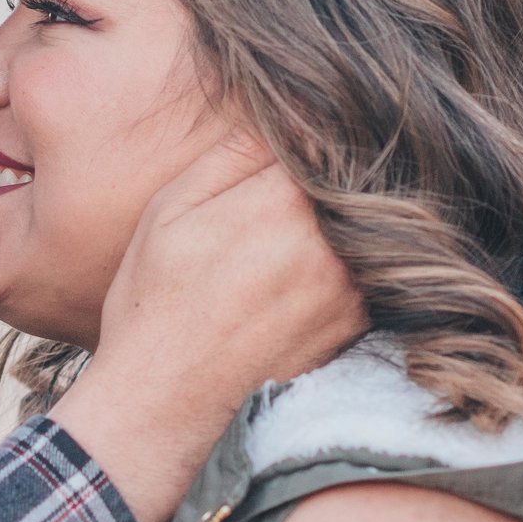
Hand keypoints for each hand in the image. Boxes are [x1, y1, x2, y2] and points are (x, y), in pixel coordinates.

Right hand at [50, 139, 364, 521]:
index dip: (310, 132)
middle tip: (290, 190)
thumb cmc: (155, 306)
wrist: (166, 406)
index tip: (297, 135)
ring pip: (365, 226)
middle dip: (331, 175)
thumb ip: (230, 157)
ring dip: (343, 220)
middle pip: (353, 180)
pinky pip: (367, 272)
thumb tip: (280, 115)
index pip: (324, 136)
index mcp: (283, 200)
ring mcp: (352, 288)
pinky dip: (347, 263)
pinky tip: (302, 276)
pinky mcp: (358, 325)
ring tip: (290, 237)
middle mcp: (331, 242)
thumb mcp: (169, 212)